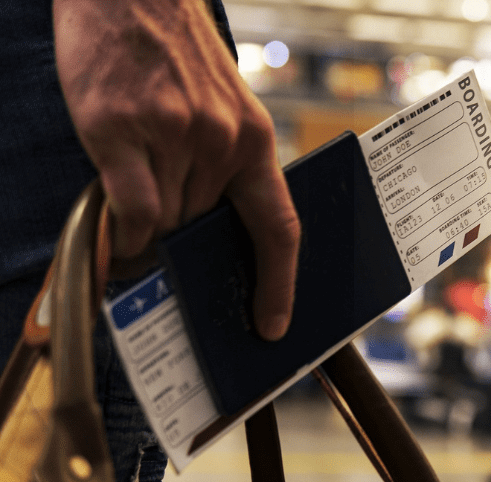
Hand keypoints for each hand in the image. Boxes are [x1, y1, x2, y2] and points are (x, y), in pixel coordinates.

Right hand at [53, 0, 299, 340]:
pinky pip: (131, 209)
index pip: (279, 227)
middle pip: (203, 230)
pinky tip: (119, 230)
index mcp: (255, 140)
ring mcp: (172, 135)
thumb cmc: (177, 56)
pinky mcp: (120, 129)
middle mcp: (220, 142)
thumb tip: (207, 236)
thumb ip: (223, 169)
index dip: (278, 283)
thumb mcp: (224, 110)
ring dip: (149, 231)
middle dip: (184, 243)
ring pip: (165, 224)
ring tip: (136, 207)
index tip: (272, 323)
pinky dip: (124, 232)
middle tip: (167, 244)